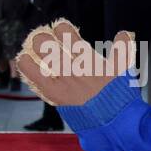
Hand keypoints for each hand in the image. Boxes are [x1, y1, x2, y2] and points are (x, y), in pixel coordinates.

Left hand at [16, 20, 136, 107]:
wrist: (113, 122)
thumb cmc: (119, 97)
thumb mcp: (123, 70)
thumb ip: (123, 48)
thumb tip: (124, 33)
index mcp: (88, 58)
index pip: (66, 33)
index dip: (61, 28)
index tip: (61, 29)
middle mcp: (72, 67)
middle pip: (46, 42)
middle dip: (43, 37)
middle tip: (45, 39)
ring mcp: (62, 80)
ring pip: (39, 55)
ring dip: (34, 48)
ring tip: (34, 49)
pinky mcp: (54, 94)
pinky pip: (33, 75)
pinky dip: (26, 65)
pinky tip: (25, 60)